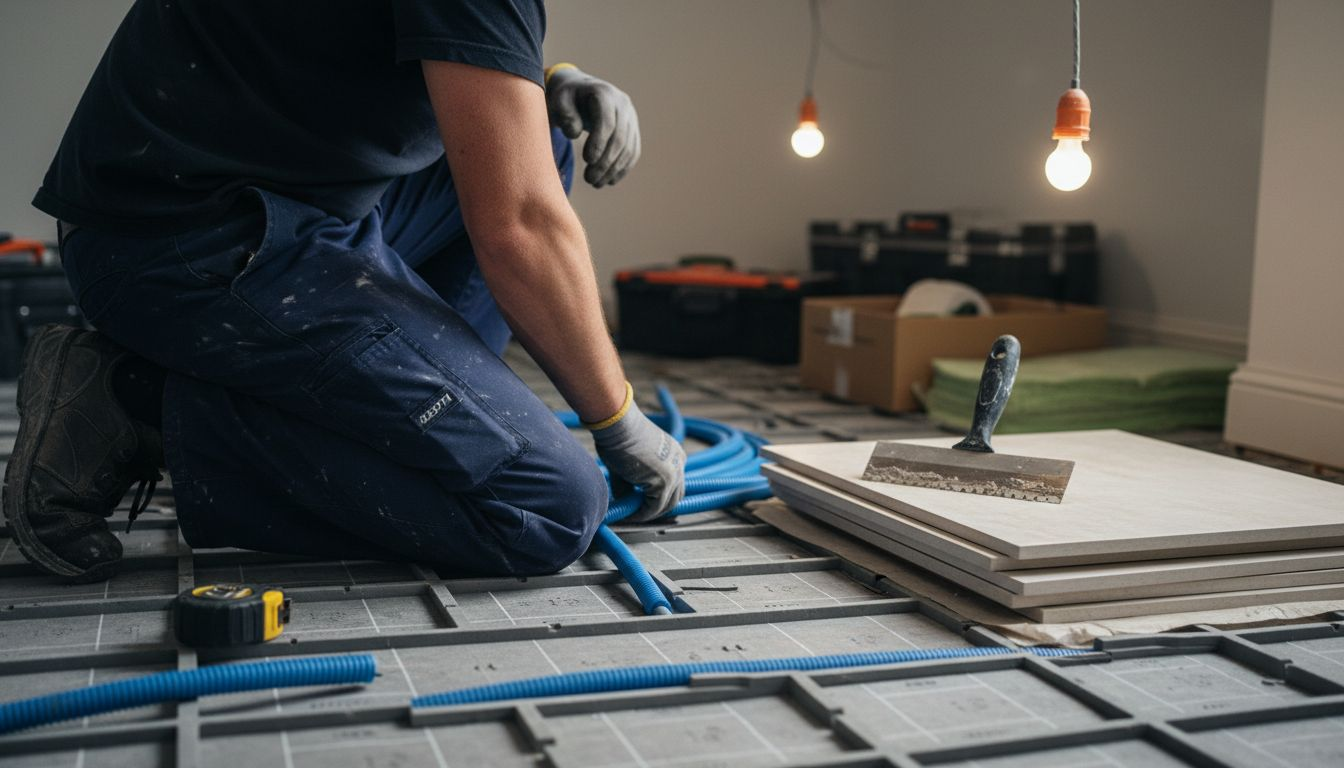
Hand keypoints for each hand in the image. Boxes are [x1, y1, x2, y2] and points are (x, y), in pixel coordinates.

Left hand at [546, 66, 640, 187]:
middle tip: (589, 180)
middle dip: (605, 162)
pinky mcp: (633, 130)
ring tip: (595, 183)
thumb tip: (575, 133)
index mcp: (605, 94)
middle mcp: (623, 104)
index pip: (607, 123)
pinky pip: (632, 153)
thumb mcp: (559, 100)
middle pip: (619, 139)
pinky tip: (608, 181)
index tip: (587, 161)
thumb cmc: (567, 98)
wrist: (581, 91)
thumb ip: (564, 114)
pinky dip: (622, 169)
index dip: (599, 144)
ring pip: (628, 149)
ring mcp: (631, 118)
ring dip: (613, 170)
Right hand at [590, 401, 684, 521]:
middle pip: (675, 497)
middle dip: (659, 509)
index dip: (661, 499)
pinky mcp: (663, 482)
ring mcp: (674, 473)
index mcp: (675, 454)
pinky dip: (642, 515)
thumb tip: (625, 502)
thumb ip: (632, 483)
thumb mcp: (631, 461)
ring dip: (650, 514)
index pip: (675, 484)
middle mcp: (679, 463)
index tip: (646, 506)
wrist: (619, 424)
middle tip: (641, 515)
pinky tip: (629, 515)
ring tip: (633, 516)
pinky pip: (654, 507)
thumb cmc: (620, 434)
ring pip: (666, 505)